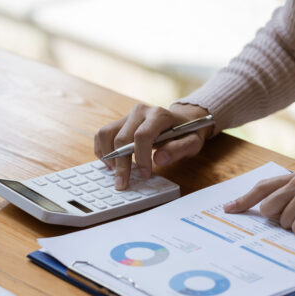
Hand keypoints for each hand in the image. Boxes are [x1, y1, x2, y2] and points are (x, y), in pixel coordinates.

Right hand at [94, 103, 211, 189]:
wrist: (182, 119)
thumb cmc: (187, 132)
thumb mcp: (192, 142)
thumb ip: (178, 150)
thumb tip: (158, 160)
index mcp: (159, 115)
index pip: (142, 136)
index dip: (140, 158)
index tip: (144, 174)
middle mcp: (140, 111)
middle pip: (121, 138)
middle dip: (121, 164)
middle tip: (122, 183)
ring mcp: (127, 115)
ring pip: (106, 134)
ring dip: (107, 156)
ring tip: (115, 173)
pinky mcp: (120, 122)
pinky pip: (102, 134)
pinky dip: (102, 150)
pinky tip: (111, 164)